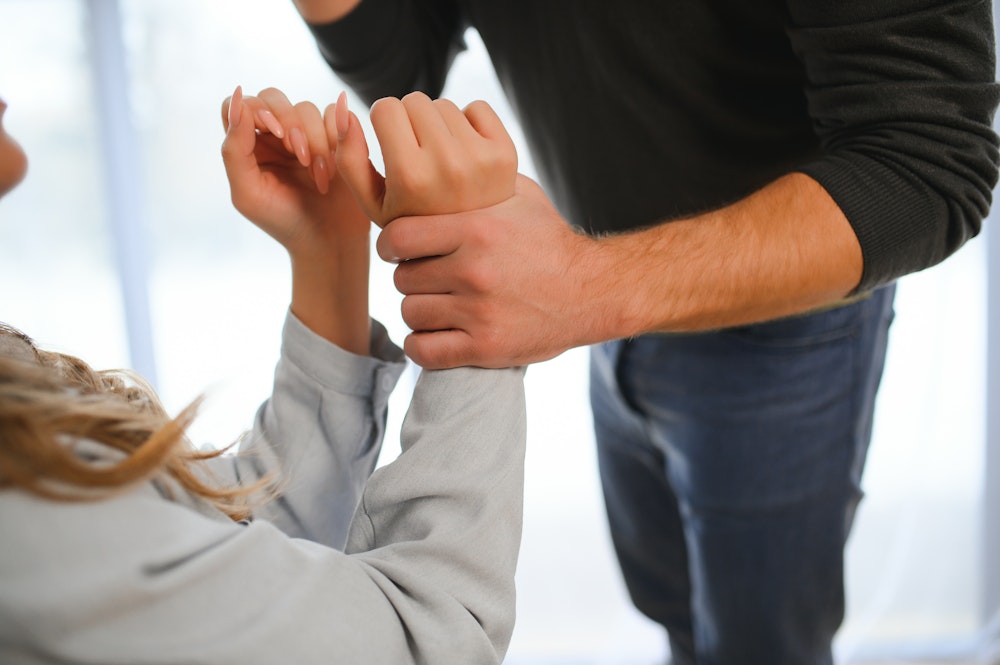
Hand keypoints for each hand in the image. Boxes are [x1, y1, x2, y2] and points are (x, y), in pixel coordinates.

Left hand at [220, 86, 369, 260]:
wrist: (329, 240)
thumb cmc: (283, 221)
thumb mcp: (248, 193)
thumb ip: (234, 150)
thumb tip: (237, 101)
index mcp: (248, 145)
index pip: (242, 104)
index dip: (257, 109)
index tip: (274, 133)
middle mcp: (274, 135)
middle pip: (274, 97)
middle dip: (290, 123)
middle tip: (301, 156)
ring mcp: (305, 134)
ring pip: (307, 108)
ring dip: (315, 142)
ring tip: (320, 178)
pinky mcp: (335, 137)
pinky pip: (335, 114)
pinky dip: (336, 139)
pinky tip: (335, 170)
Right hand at [335, 91, 516, 226]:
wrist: (474, 247)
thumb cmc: (415, 221)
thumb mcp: (373, 203)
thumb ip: (349, 158)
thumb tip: (342, 107)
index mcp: (410, 177)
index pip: (385, 107)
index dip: (384, 122)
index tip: (391, 142)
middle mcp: (447, 165)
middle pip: (414, 100)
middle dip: (410, 119)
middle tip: (417, 151)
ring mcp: (480, 158)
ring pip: (444, 104)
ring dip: (438, 122)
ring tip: (441, 156)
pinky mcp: (505, 152)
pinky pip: (477, 107)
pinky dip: (469, 122)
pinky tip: (465, 152)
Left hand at [375, 175, 606, 368]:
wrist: (593, 291)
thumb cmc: (549, 240)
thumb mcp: (518, 196)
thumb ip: (475, 181)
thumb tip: (436, 157)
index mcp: (477, 230)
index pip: (399, 236)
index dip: (390, 244)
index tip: (396, 249)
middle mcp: (474, 270)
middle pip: (403, 277)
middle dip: (410, 277)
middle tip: (427, 278)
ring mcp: (479, 312)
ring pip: (411, 313)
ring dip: (419, 310)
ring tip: (436, 305)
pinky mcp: (485, 347)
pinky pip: (424, 351)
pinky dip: (422, 345)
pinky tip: (435, 334)